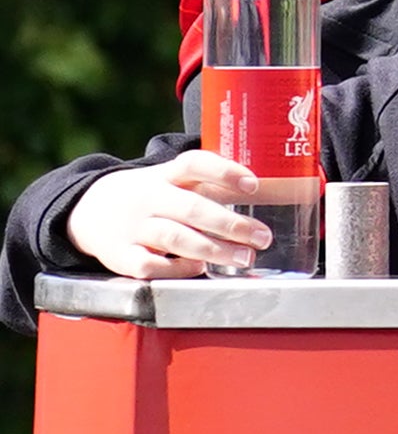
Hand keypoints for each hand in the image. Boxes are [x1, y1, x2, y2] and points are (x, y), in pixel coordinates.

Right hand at [68, 153, 269, 280]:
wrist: (88, 210)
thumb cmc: (150, 197)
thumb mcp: (173, 181)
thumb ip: (211, 185)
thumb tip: (272, 193)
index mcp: (165, 175)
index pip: (193, 164)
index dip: (224, 172)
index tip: (254, 185)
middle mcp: (148, 198)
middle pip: (191, 207)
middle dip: (231, 224)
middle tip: (263, 237)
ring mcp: (132, 227)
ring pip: (174, 237)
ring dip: (213, 249)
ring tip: (244, 257)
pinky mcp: (119, 255)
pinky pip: (149, 265)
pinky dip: (176, 269)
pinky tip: (198, 269)